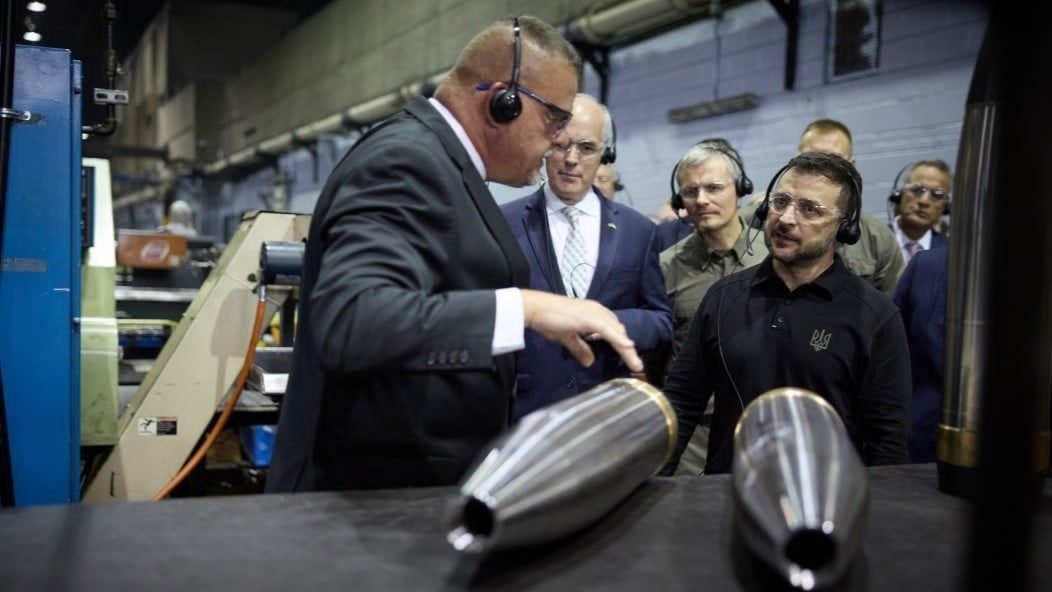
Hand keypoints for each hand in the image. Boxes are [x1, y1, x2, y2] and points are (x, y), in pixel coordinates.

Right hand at [521, 289, 642, 372]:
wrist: (536, 308)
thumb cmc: (548, 319)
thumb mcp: (567, 337)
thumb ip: (580, 348)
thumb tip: (589, 362)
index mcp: (594, 314)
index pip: (613, 330)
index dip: (622, 344)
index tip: (631, 359)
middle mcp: (597, 311)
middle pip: (619, 331)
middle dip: (628, 348)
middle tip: (636, 365)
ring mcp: (594, 313)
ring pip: (617, 331)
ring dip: (627, 348)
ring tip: (635, 364)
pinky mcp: (589, 317)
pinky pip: (608, 331)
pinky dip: (619, 340)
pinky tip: (627, 348)